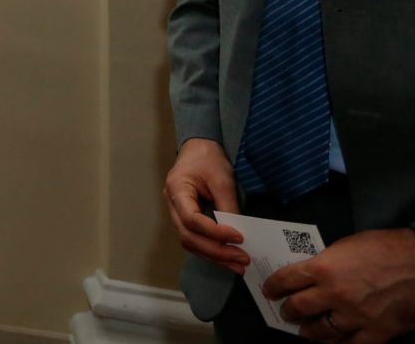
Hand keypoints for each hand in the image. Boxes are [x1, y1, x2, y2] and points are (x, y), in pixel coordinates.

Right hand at [163, 137, 247, 272]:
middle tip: (242, 259)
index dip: (215, 232)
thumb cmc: (208, 159)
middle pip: (188, 237)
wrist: (198, 149)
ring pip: (190, 243)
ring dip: (214, 257)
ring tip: (238, 265)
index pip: (192, 219)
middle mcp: (172, 205)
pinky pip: (195, 240)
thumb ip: (228, 206)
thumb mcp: (222, 178)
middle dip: (216, 251)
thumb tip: (239, 234)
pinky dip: (211, 251)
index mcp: (177, 190)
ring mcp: (176, 214)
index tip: (239, 237)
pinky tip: (228, 258)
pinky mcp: (185, 219)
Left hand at [266, 228, 414, 342]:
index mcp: (324, 268)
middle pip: (299, 308)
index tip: (270, 291)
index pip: (286, 280)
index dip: (273, 287)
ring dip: (309, 332)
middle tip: (286, 311)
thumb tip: (313, 274)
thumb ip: (327, 262)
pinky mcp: (377, 333)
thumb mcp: (348, 245)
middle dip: (288, 311)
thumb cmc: (389, 247)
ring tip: (306, 331)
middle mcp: (335, 295)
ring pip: (321, 332)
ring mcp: (356, 317)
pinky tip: (332, 343)